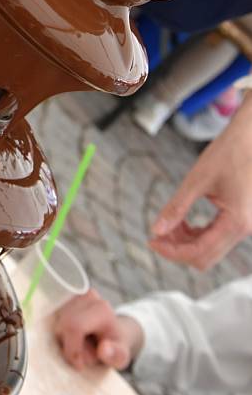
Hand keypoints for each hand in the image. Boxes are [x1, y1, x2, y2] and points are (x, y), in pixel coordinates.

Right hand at [54, 290, 143, 371]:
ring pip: (57, 324)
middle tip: (83, 356)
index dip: (72, 349)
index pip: (75, 327)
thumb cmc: (115, 345)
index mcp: (101, 309)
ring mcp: (75, 294)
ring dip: (65, 341)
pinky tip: (74, 336)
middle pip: (63, 326)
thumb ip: (115, 354)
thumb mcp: (121, 356)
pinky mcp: (65, 297)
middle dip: (69, 347)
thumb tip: (104, 349)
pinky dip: (62, 333)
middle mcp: (88, 296)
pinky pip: (54, 320)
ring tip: (81, 345)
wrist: (113, 331)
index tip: (79, 364)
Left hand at [151, 92, 251, 268]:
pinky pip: (217, 236)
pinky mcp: (241, 219)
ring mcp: (245, 226)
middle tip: (156, 234)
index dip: (172, 251)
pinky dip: (197, 234)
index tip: (151, 241)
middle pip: (206, 257)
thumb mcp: (197, 179)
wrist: (250, 137)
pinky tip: (182, 221)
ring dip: (186, 241)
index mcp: (237, 223)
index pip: (200, 253)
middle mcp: (245, 229)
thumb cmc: (228, 152)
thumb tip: (156, 230)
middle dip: (178, 248)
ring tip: (167, 224)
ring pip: (211, 249)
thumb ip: (177, 207)